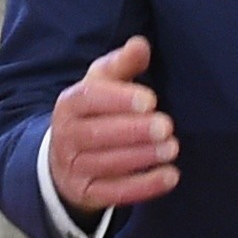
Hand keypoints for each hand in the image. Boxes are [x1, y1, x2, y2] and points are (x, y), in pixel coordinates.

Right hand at [48, 36, 179, 210]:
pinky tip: (170, 176)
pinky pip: (114, 193)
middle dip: (134, 130)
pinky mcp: (87, 193)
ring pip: (107, 164)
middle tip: (166, 126)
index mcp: (69, 104)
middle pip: (97, 134)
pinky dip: (143, 187)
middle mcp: (66, 136)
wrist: (66, 158)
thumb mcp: (102, 84)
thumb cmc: (94, 112)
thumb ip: (122, 64)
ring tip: (171, 149)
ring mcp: (74, 168)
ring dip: (141, 158)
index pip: (89, 99)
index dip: (119, 99)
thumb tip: (140, 44)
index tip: (150, 100)